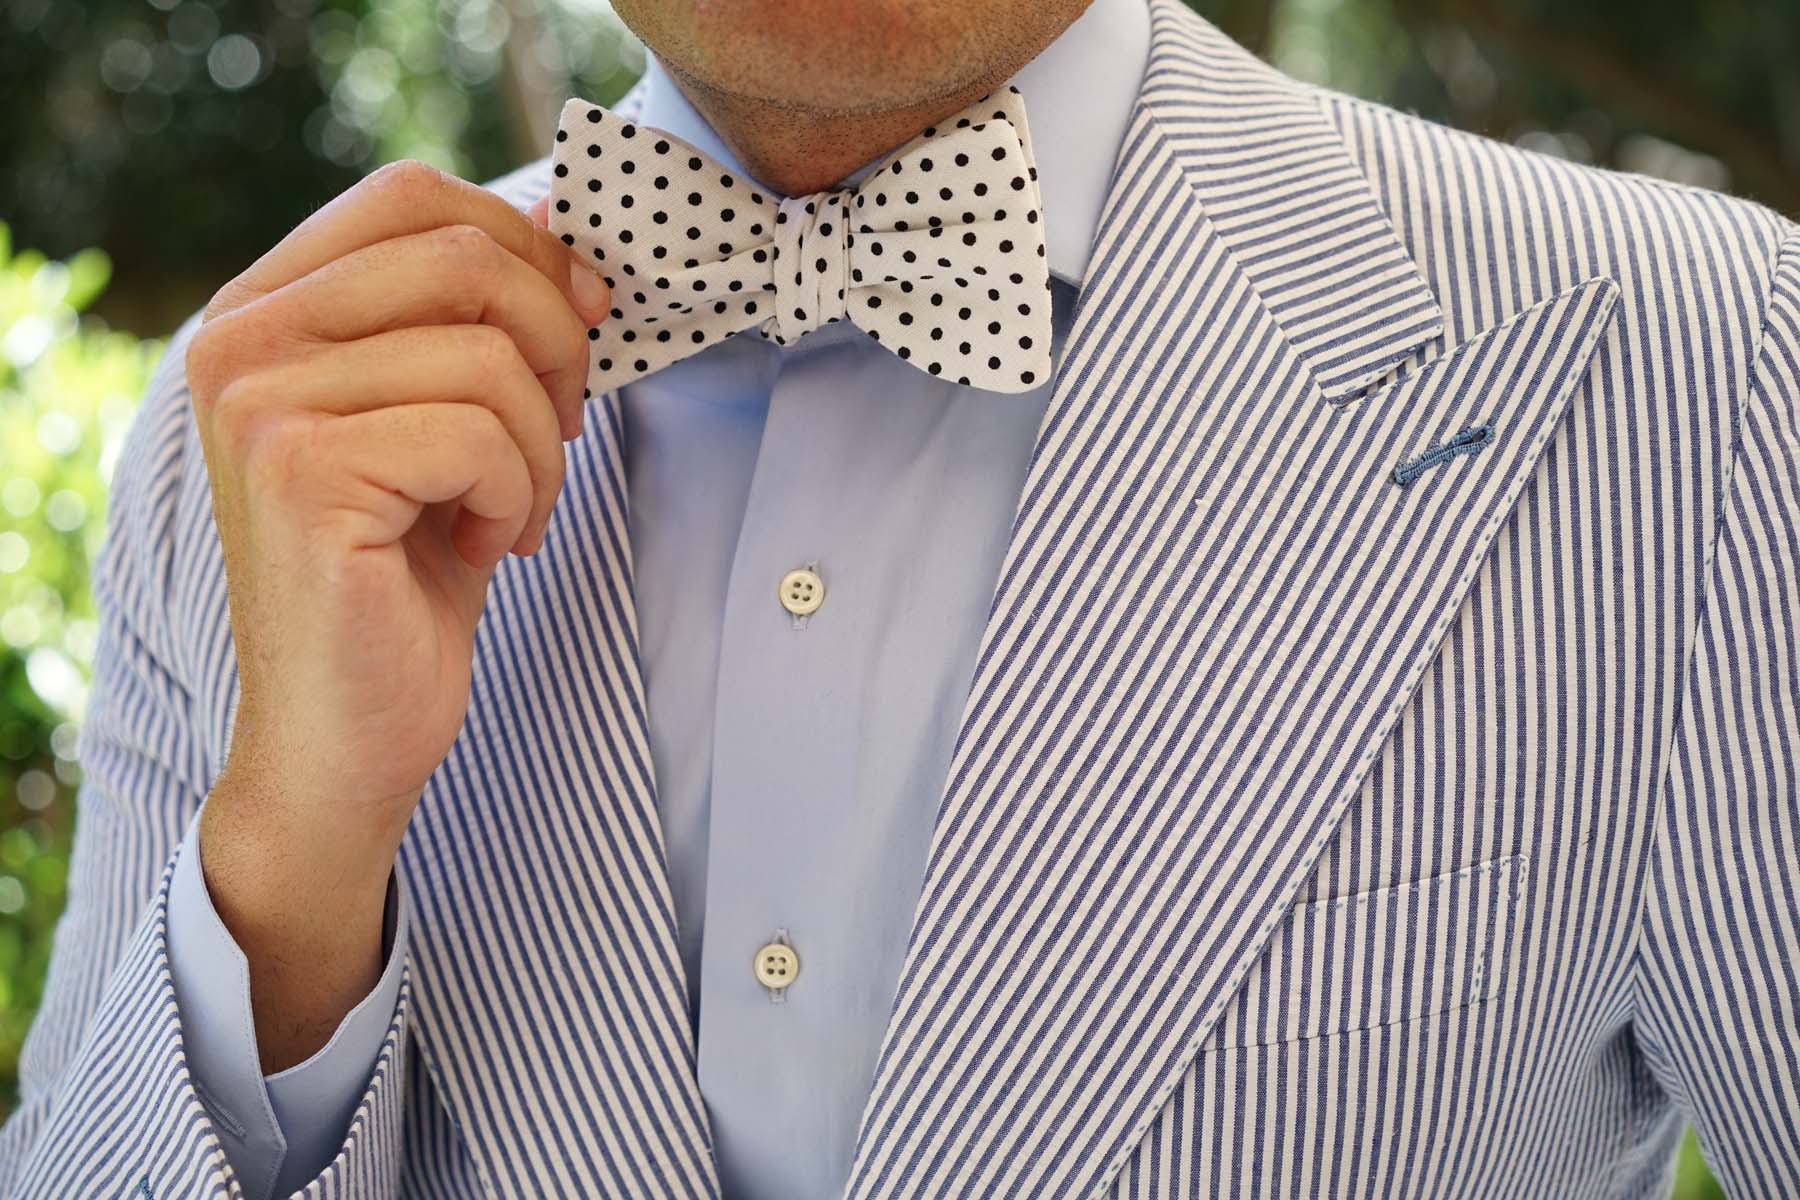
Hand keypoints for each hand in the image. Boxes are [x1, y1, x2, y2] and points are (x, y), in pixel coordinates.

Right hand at [184, 160, 606, 1069]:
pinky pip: (478, 434)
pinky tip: (487, 548)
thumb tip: (566, 217)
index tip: (585, 316)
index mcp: (267, 307)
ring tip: (511, 512)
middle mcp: (240, 339)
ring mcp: (259, 402)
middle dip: (555, 344)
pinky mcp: (299, 472)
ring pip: (488, 356)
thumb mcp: (449, 419)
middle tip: (559, 431)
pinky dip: (519, 495)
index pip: (412, 196)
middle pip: (462, 256)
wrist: (347, 733)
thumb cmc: (407, 576)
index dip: (526, 244)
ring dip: (541, 446)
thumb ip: (478, 317)